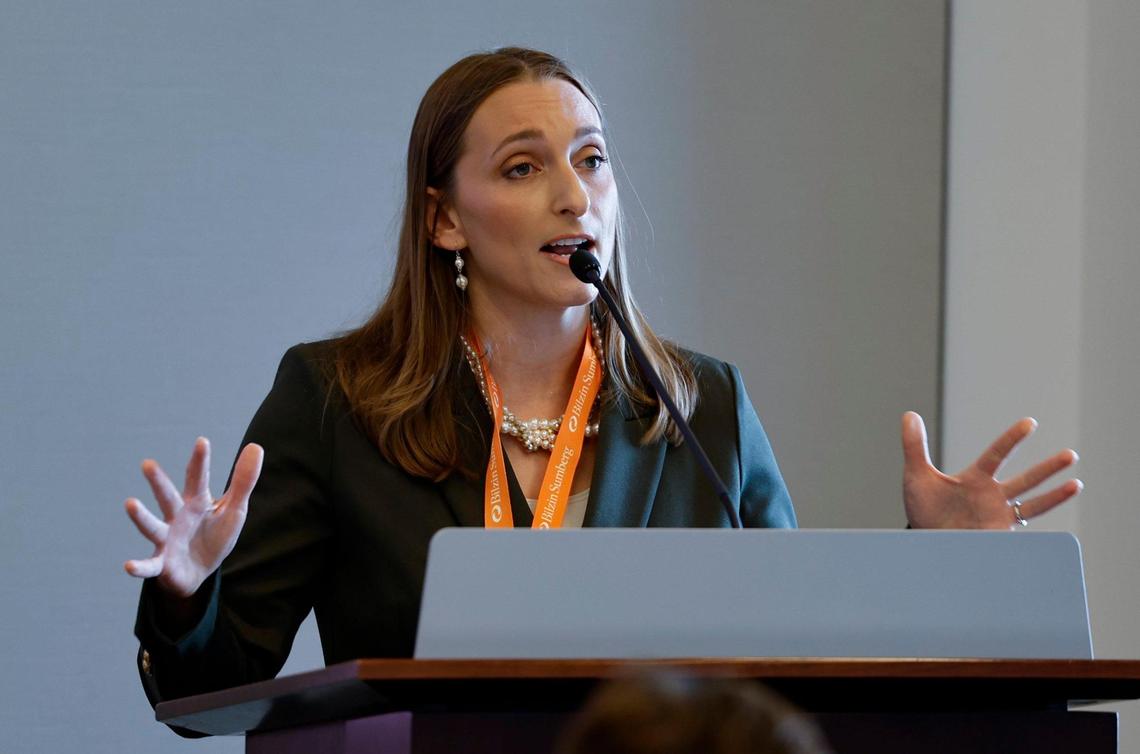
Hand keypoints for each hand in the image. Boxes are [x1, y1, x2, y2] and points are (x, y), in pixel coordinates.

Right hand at [124, 438, 262, 597]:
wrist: (199, 572)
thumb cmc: (214, 535)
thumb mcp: (234, 509)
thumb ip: (243, 481)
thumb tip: (255, 446)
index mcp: (195, 502)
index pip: (197, 478)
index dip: (200, 462)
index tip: (202, 442)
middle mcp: (176, 517)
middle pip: (168, 497)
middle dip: (159, 482)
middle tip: (148, 463)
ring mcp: (166, 539)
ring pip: (152, 527)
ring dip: (142, 517)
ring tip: (130, 503)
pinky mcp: (162, 563)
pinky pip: (149, 565)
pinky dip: (139, 566)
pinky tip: (128, 565)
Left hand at [901, 412, 1081, 528]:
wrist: (924, 541)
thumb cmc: (923, 508)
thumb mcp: (916, 476)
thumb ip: (914, 446)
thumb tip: (909, 415)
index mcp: (976, 478)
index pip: (998, 454)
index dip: (1012, 438)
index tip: (1029, 423)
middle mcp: (993, 495)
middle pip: (1026, 479)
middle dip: (1048, 468)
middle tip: (1070, 455)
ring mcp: (999, 516)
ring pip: (1033, 504)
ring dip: (1055, 496)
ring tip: (1076, 484)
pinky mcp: (999, 536)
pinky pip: (1024, 533)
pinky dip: (1039, 531)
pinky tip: (1059, 531)